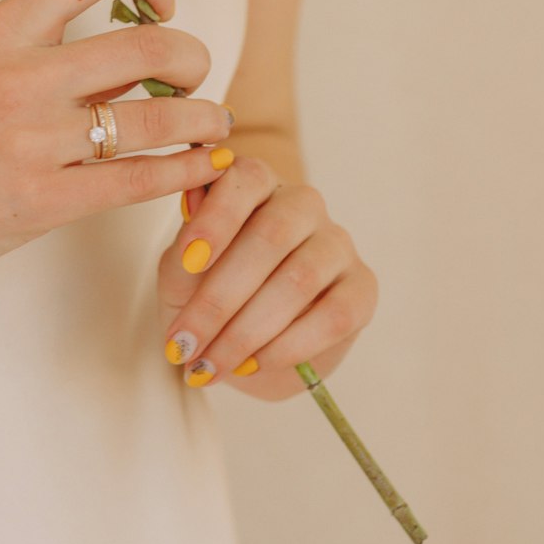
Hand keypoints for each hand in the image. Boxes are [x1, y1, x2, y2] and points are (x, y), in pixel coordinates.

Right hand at [0, 0, 234, 299]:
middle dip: (193, 56)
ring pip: (158, 116)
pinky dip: (187, 170)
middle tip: (195, 74)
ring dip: (204, 117)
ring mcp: (33, 142)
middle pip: (151, 44)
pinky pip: (140, 180)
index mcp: (2, 28)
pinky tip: (203, 166)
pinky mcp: (43, 202)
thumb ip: (38, 38)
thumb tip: (125, 24)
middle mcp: (21, 76)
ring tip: (213, 123)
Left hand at [156, 156, 378, 400]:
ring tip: (210, 364)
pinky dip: (287, 346)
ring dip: (247, 331)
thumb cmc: (208, 293)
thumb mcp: (181, 275)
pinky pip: (334, 315)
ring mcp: (338, 244)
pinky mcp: (362, 288)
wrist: (244, 344)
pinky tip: (253, 364)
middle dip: (220, 298)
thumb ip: (184, 250)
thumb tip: (190, 215)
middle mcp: (303, 205)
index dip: (218, 217)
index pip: (247, 179)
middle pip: (272, 235)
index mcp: (258, 185)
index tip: (188, 260)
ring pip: (301, 279)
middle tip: (183, 343)